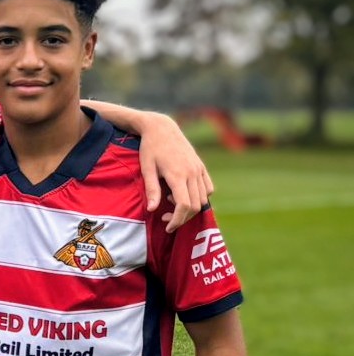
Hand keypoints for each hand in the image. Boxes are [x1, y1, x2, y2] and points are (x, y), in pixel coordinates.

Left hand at [137, 113, 213, 230]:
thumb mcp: (147, 169)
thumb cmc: (150, 149)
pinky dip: (200, 197)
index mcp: (178, 174)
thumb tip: (152, 210)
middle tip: (166, 219)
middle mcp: (192, 172)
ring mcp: (199, 169)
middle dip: (182, 218)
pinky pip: (208, 188)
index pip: (184, 205)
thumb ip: (152, 190)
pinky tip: (184, 195)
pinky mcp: (201, 166)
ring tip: (172, 203)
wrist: (162, 128)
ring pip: (203, 199)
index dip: (177, 220)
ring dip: (190, 208)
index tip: (168, 227)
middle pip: (195, 205)